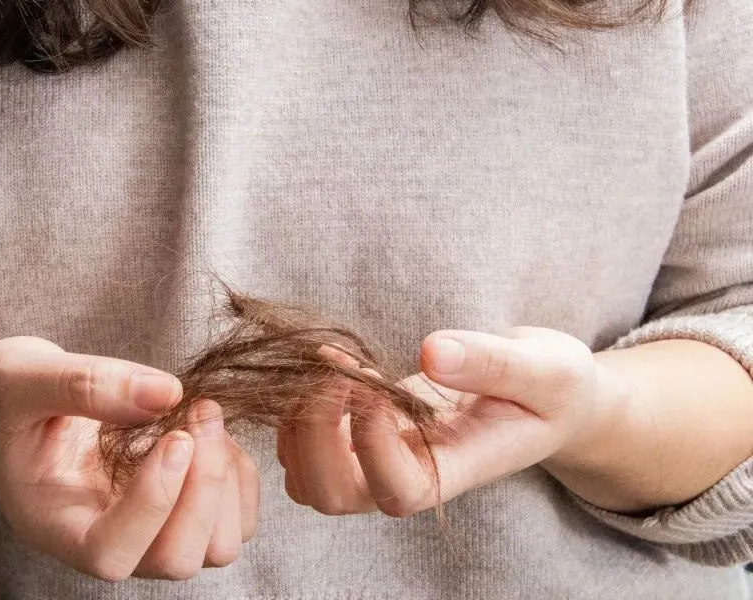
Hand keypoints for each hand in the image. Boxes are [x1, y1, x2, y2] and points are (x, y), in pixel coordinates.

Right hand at [0, 337, 258, 580]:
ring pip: (213, 548)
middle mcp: (102, 539)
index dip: (154, 504)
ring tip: (206, 417)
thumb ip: (86, 384)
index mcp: (53, 523)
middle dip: (203, 487)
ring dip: (227, 483)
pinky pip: (230, 521)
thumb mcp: (23, 376)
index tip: (174, 436)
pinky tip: (213, 431)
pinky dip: (239, 477)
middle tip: (200, 411)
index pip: (110, 553)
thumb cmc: (1, 396)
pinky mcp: (173, 510)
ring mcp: (143, 530)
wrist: (2, 404)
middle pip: (175, 560)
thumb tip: (167, 392)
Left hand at [277, 328, 626, 516]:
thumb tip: (432, 352)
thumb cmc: (552, 387)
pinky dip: (295, 407)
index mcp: (457, 469)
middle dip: (314, 437)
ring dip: (297, 424)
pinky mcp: (357, 436)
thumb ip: (493, 363)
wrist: (544, 394)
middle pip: (333, 495)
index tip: (375, 387)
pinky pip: (300, 444)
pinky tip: (330, 363)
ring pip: (305, 478)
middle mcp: (409, 473)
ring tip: (329, 368)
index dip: (372, 446)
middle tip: (334, 375)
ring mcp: (377, 459)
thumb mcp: (545, 368)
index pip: (398, 490)